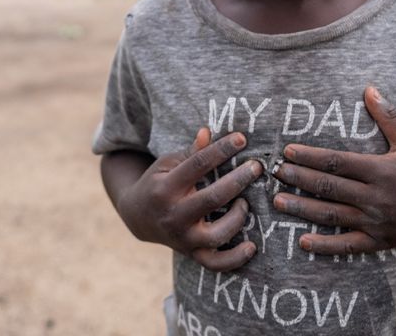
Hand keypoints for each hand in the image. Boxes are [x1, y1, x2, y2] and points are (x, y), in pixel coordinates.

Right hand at [116, 128, 263, 270]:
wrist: (138, 217)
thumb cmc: (158, 183)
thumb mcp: (168, 164)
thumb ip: (190, 152)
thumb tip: (208, 131)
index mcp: (166, 187)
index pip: (198, 164)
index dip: (221, 149)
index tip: (242, 138)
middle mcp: (174, 214)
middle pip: (212, 198)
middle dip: (238, 180)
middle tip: (257, 167)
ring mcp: (183, 237)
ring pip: (215, 235)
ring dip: (237, 218)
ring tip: (245, 203)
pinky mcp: (191, 253)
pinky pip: (215, 263)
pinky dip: (235, 259)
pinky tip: (251, 246)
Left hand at [272, 86, 395, 254]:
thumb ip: (388, 115)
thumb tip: (368, 88)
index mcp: (381, 170)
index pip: (337, 162)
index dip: (310, 157)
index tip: (287, 152)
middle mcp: (377, 197)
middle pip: (329, 188)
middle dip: (299, 180)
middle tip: (274, 174)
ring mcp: (377, 221)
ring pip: (333, 215)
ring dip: (303, 210)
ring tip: (278, 202)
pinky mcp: (380, 240)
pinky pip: (349, 245)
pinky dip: (326, 245)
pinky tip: (303, 241)